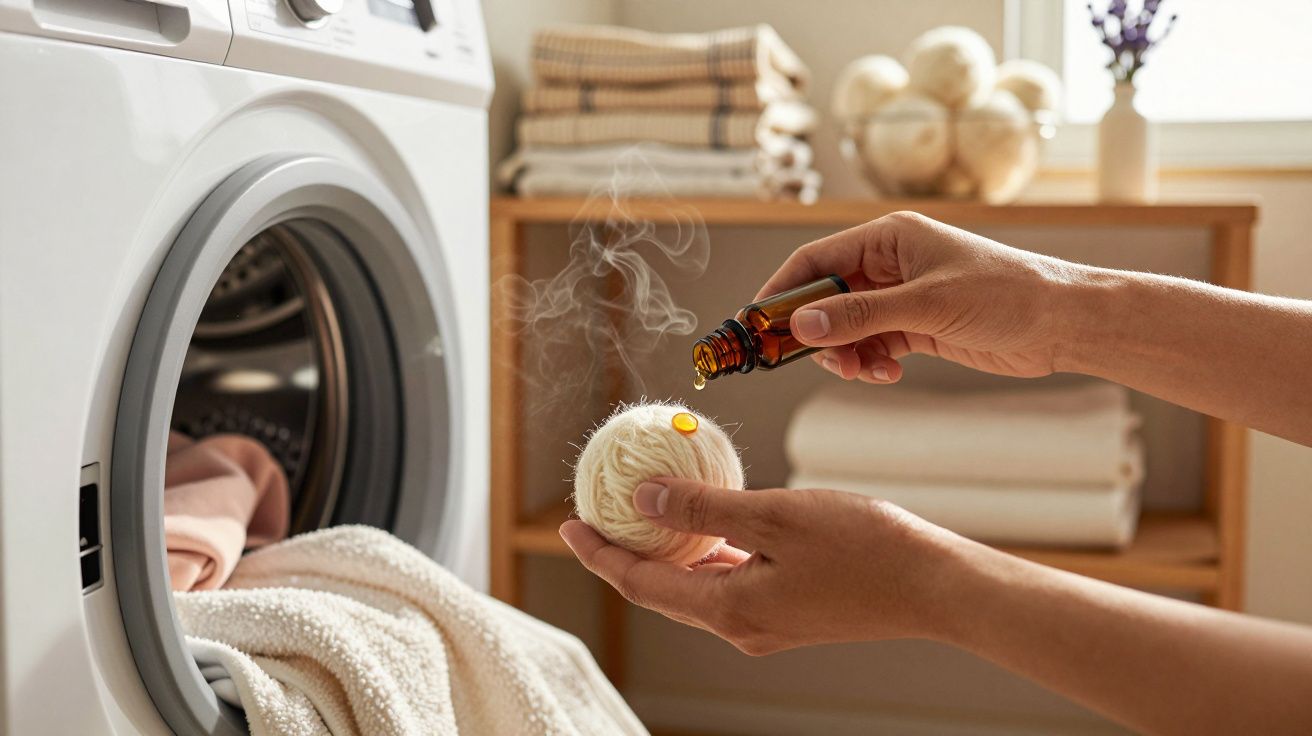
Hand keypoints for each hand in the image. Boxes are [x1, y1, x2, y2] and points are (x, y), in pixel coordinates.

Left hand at [558, 478, 967, 654]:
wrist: (935, 586)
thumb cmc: (864, 548)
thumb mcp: (775, 515)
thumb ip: (704, 510)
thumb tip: (642, 501)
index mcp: (729, 610)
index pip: (640, 584)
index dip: (599, 554)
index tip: (567, 523)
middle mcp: (741, 626)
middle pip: (661, 590)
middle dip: (623, 554)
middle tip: (597, 513)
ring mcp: (766, 623)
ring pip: (695, 586)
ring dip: (665, 552)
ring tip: (642, 512)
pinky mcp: (789, 611)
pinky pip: (730, 581)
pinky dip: (707, 553)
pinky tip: (709, 522)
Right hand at [757, 211, 1086, 382]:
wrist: (1063, 323)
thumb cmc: (1007, 294)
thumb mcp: (926, 305)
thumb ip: (860, 316)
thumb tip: (802, 325)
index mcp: (889, 237)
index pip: (816, 259)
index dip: (782, 290)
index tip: (756, 323)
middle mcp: (891, 263)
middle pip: (826, 296)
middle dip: (815, 331)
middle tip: (808, 360)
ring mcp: (903, 296)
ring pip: (847, 327)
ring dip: (845, 353)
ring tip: (861, 371)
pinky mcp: (917, 326)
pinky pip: (873, 344)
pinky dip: (870, 361)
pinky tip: (886, 372)